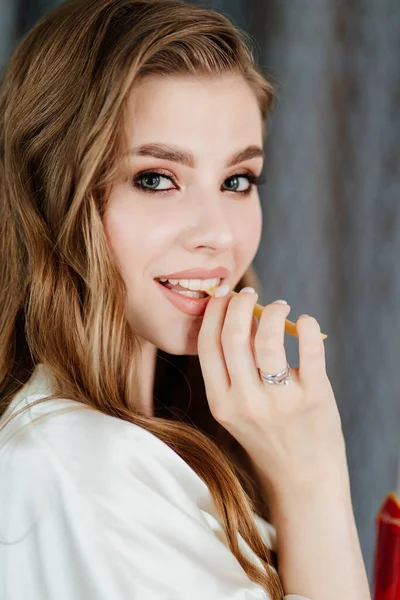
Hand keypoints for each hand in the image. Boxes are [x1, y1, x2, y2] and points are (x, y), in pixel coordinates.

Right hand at [197, 286, 347, 491]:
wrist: (302, 478)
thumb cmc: (269, 437)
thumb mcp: (237, 410)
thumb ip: (233, 371)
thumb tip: (240, 316)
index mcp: (220, 403)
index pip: (207, 345)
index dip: (214, 313)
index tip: (224, 296)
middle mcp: (245, 402)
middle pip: (233, 337)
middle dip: (239, 304)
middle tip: (249, 293)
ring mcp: (280, 402)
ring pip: (267, 340)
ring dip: (272, 311)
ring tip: (279, 306)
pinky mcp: (314, 398)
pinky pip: (309, 351)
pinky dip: (307, 327)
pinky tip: (306, 322)